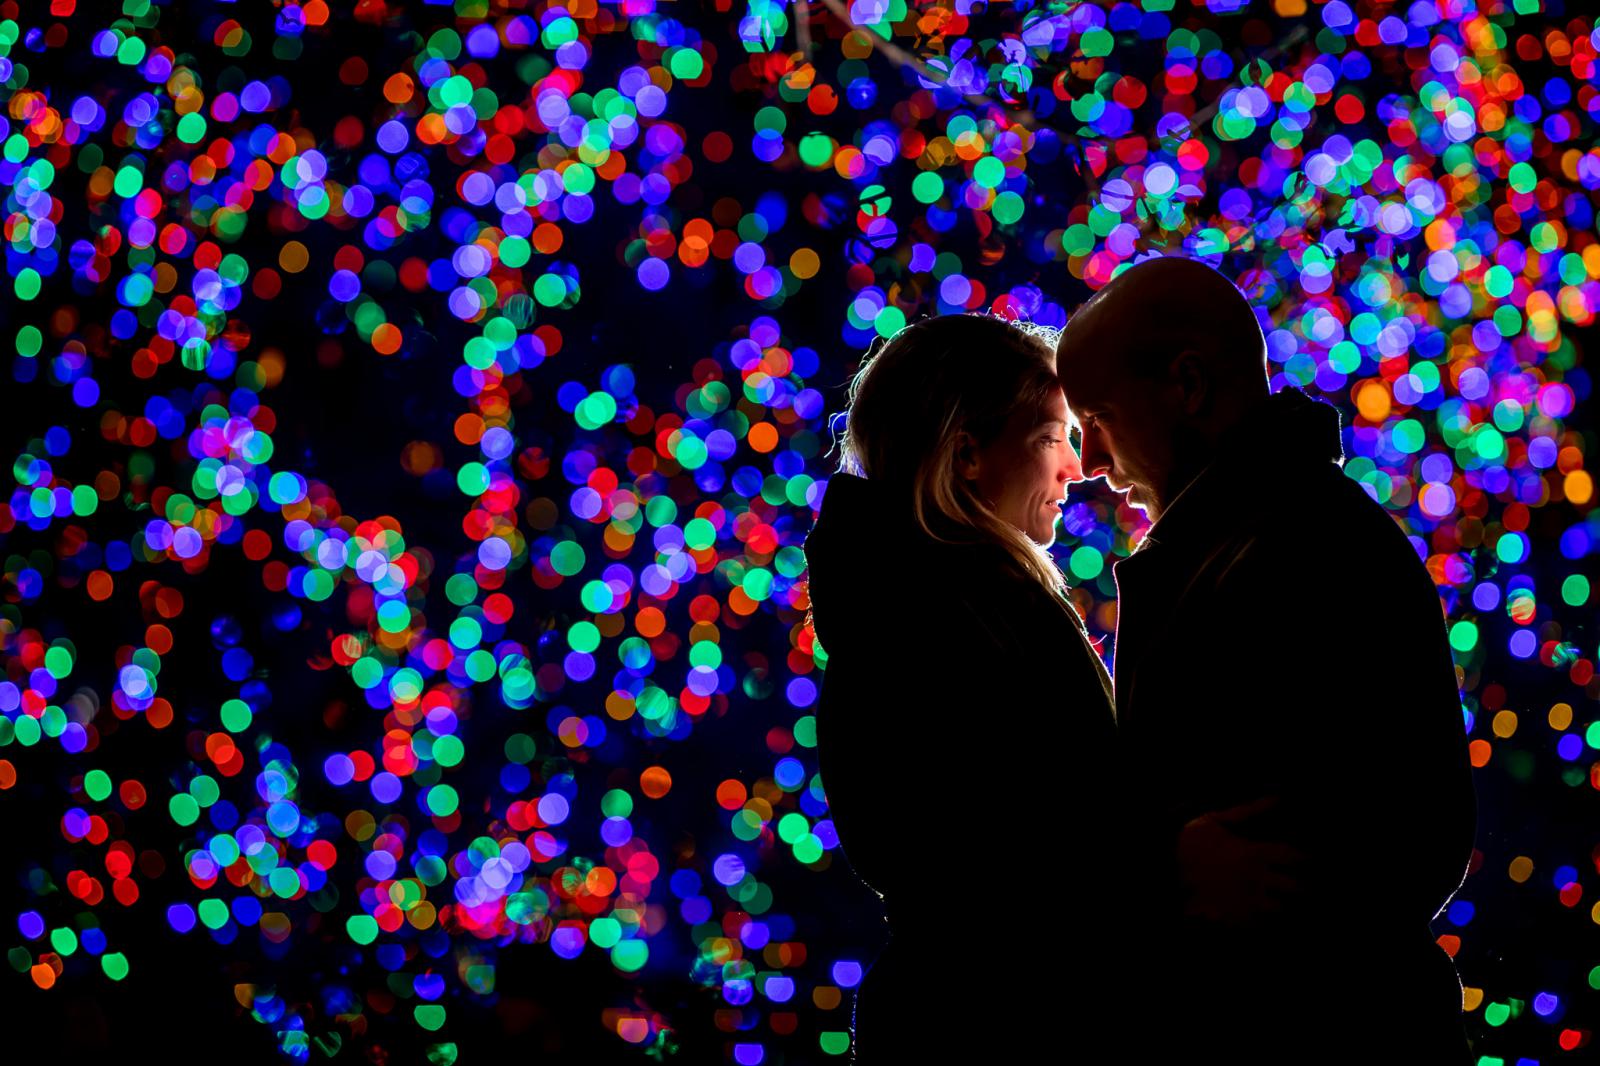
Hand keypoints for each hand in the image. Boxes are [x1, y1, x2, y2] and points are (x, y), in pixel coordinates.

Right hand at [1176, 795, 1306, 926]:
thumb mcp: (1216, 819)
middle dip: (1303, 886)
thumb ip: (1249, 810)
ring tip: (1282, 902)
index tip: (1307, 858)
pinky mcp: (1231, 912)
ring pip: (1278, 908)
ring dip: (1282, 904)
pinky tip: (1259, 913)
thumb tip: (1275, 798)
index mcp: (1251, 852)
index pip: (1290, 855)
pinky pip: (1256, 923)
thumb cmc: (1191, 838)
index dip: (1303, 857)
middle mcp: (1252, 876)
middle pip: (1294, 886)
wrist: (1164, 862)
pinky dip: (1260, 919)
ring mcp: (1242, 897)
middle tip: (1306, 886)